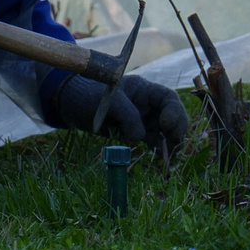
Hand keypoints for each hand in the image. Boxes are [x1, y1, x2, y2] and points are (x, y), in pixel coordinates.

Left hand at [44, 70, 191, 155]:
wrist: (72, 104)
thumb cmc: (89, 95)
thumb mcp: (109, 102)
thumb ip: (127, 116)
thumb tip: (139, 138)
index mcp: (144, 90)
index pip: (167, 98)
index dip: (173, 111)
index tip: (165, 125)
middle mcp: (148, 105)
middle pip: (172, 115)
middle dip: (177, 128)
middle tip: (174, 143)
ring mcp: (144, 119)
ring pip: (165, 131)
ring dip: (171, 143)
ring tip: (171, 157)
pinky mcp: (137, 133)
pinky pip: (153, 142)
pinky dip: (159, 150)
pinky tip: (163, 160)